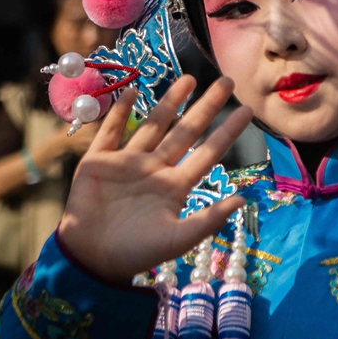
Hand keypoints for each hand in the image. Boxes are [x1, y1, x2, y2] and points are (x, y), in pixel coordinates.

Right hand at [58, 76, 252, 284]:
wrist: (90, 260)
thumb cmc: (136, 254)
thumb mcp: (179, 239)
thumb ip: (209, 219)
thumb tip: (244, 199)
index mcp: (176, 186)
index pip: (209, 152)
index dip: (227, 131)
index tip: (247, 110)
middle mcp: (155, 169)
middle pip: (186, 131)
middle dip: (206, 106)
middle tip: (226, 81)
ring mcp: (127, 163)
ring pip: (154, 125)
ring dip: (170, 101)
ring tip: (189, 78)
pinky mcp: (97, 162)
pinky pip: (110, 132)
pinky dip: (119, 112)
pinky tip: (131, 91)